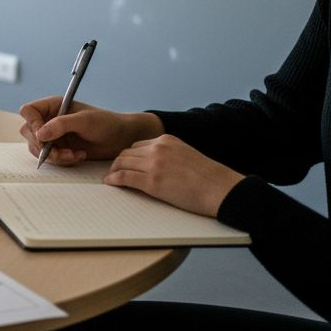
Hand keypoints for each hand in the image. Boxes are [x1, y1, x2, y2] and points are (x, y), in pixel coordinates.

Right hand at [18, 98, 163, 164]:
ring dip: (54, 155)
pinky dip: (62, 160)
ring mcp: (53, 135)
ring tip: (73, 155)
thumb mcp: (84, 121)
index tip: (43, 135)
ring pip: (37, 148)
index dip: (32, 123)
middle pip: (29, 132)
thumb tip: (40, 134)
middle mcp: (50, 119)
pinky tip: (79, 155)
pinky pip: (50, 158)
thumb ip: (61, 125)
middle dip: (43, 145)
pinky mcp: (59, 149)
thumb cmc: (106, 123)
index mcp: (53, 106)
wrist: (121, 139)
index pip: (28, 111)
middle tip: (58, 151)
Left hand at [105, 135, 243, 217]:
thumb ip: (169, 155)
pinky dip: (113, 180)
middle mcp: (158, 148)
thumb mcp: (187, 156)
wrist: (220, 189)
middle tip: (113, 171)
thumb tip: (156, 165)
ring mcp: (154, 164)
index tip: (124, 163)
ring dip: (113, 171)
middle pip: (126, 153)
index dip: (129, 156)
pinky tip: (110, 183)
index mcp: (167, 140)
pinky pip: (124, 177)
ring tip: (110, 178)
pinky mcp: (152, 181)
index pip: (138, 145)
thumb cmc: (208, 178)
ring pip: (122, 163)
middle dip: (118, 162)